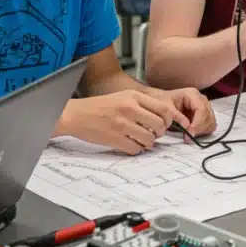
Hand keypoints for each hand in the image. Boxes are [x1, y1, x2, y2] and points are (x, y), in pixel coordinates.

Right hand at [60, 89, 180, 154]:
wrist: (77, 114)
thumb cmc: (102, 106)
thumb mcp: (124, 96)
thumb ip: (143, 104)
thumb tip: (164, 117)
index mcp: (134, 96)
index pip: (164, 109)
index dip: (169, 120)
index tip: (165, 124)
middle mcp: (129, 108)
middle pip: (160, 125)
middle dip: (160, 133)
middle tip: (154, 134)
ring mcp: (121, 124)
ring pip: (149, 139)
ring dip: (149, 143)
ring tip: (142, 140)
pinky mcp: (114, 138)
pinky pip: (136, 148)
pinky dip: (137, 149)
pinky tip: (131, 144)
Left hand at [145, 88, 216, 136]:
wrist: (161, 101)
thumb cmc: (162, 102)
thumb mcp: (166, 108)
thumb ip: (176, 116)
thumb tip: (187, 126)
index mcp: (192, 94)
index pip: (201, 109)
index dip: (198, 123)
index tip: (190, 134)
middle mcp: (201, 99)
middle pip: (208, 116)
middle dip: (199, 128)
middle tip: (187, 137)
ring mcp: (204, 107)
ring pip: (211, 121)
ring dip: (202, 130)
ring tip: (188, 134)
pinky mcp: (204, 115)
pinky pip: (210, 125)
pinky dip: (203, 131)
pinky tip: (192, 132)